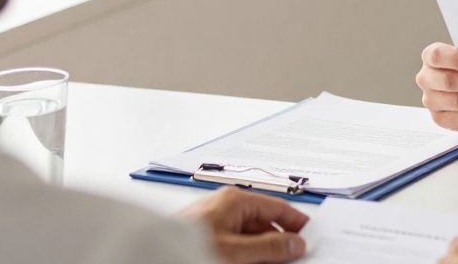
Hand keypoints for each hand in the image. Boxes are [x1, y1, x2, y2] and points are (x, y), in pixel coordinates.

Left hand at [177, 187, 308, 263]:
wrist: (148, 259)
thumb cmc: (183, 250)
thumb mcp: (236, 252)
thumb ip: (270, 247)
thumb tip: (295, 244)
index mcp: (234, 200)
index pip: (278, 207)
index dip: (297, 224)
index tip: (310, 239)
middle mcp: (224, 206)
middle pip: (264, 223)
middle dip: (279, 242)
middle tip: (292, 259)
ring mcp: (214, 221)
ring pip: (249, 235)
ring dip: (261, 251)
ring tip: (268, 263)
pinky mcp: (204, 236)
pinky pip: (234, 243)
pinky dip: (245, 254)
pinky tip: (249, 263)